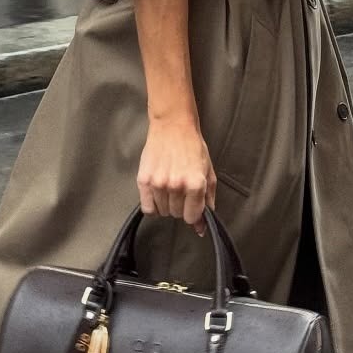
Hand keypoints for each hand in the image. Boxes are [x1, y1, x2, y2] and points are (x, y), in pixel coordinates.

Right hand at [137, 115, 215, 234]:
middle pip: (177, 214)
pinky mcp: (144, 180)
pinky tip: (157, 194)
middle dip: (180, 206)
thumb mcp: (207, 172)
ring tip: (169, 187)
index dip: (193, 213)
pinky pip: (147, 207)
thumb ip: (208, 200)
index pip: (192, 217)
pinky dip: (153, 205)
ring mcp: (158, 183)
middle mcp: (176, 185)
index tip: (191, 205)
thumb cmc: (192, 147)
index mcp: (195, 183)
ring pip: (162, 211)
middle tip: (180, 190)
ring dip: (166, 204)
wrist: (173, 126)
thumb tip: (202, 226)